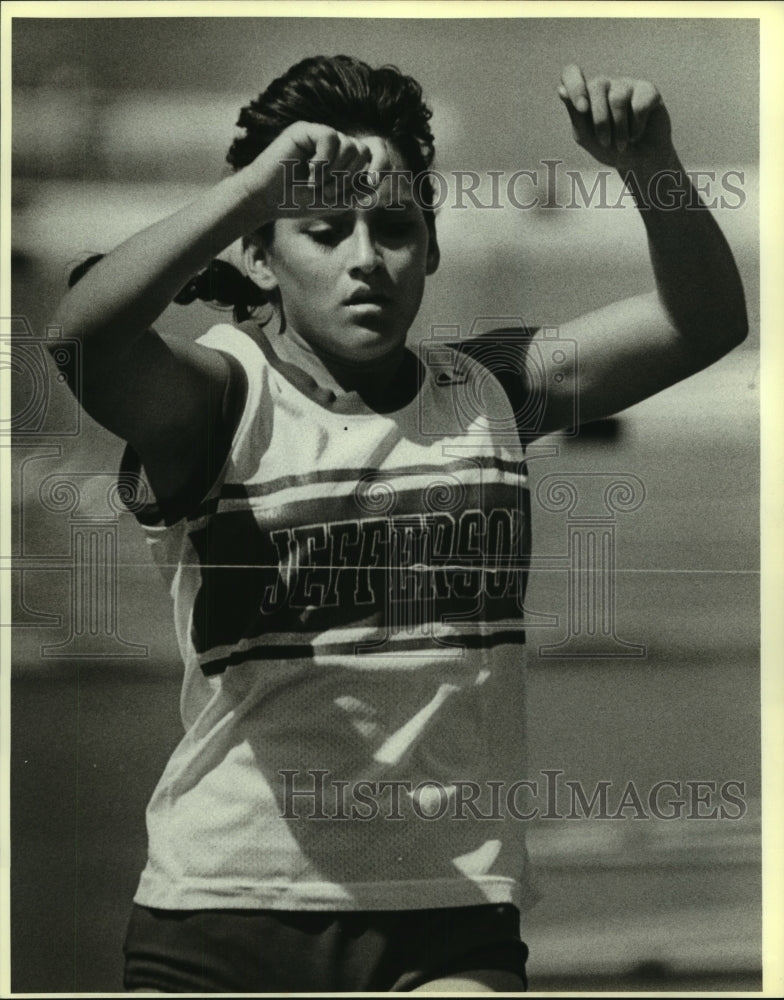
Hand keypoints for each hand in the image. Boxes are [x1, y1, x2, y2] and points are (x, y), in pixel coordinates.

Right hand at [236, 121, 393, 219]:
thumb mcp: (338, 200)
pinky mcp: (305, 130)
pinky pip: (330, 137)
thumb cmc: (299, 201)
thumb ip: (360, 189)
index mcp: (345, 159)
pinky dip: (324, 160)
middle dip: (349, 178)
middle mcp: (335, 143)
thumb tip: (377, 177)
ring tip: (316, 184)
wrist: (268, 200)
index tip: (372, 181)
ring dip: (335, 174)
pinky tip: (310, 171)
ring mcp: (320, 135)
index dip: (382, 163)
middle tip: (326, 192)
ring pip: (350, 145)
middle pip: (363, 151)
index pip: (375, 150)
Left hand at [558, 65, 672, 169]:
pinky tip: (636, 134)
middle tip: (605, 142)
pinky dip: (636, 127)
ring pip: (619, 96)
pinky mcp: (648, 90)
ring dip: (619, 129)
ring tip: (622, 144)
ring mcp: (627, 85)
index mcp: (585, 94)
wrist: (639, 162)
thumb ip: (575, 114)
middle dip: (600, 120)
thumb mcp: (587, 136)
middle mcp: (606, 85)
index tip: (582, 109)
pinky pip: (639, 104)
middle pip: (597, 84)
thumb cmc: (609, 149)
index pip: (571, 73)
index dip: (575, 86)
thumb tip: (561, 90)